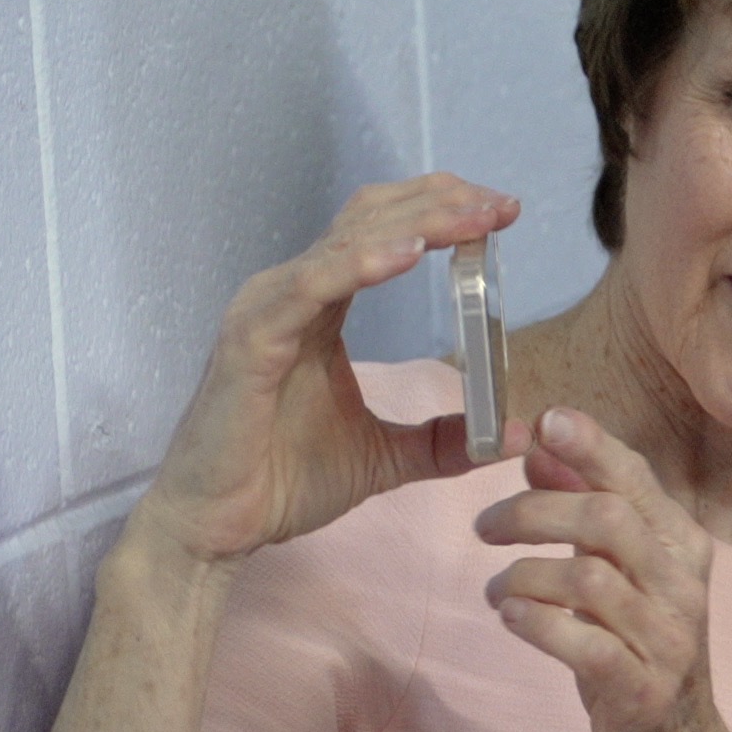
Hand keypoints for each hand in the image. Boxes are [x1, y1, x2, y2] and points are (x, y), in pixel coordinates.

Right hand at [133, 175, 520, 569]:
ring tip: (473, 217)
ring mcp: (266, 313)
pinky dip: (359, 265)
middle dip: (441, 205)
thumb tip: (513, 434)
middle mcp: (291, 295)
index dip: (441, 213)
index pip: (385, 234)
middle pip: (370, 221)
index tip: (502, 214)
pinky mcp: (251, 343)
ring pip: (347, 244)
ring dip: (415, 225)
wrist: (219, 527)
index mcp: (321, 308)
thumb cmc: (281, 480)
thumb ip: (445, 440)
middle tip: (503, 205)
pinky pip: (310, 289)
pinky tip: (407, 254)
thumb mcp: (386, 457)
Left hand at [475, 407, 731, 731]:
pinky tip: (510, 619)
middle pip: (608, 520)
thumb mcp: (616, 580)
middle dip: (533, 512)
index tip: (541, 421)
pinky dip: (536, 624)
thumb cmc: (639, 659)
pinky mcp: (643, 692)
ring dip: (523, 575)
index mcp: (682, 550)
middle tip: (483, 527)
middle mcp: (684, 588)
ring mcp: (668, 642)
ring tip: (494, 589)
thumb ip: (584, 512)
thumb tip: (542, 447)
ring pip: (589, 579)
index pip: (637, 481)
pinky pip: (585, 645)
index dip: (590, 446)